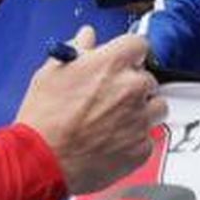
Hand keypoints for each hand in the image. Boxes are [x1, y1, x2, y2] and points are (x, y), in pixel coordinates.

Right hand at [15, 25, 164, 192]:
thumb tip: (86, 38)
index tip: (124, 62)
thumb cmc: (44, 119)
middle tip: (112, 98)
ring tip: (116, 121)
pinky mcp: (142, 148)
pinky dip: (135, 139)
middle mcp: (131, 88)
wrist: (42, 161)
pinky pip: (148, 137)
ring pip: (157, 107)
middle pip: (149, 78)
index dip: (129, 54)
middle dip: (133, 86)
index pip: (139, 44)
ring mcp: (139, 119)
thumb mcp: (52, 73)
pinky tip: (113, 141)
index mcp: (111, 64)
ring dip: (142, 111)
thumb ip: (76, 50)